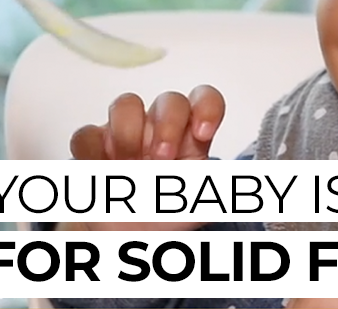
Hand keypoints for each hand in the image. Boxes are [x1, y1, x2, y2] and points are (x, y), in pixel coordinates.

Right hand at [64, 85, 225, 231]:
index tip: (204, 133)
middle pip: (168, 100)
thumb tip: (251, 178)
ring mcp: (124, 133)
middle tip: (163, 158)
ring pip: (125, 104)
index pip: (204, 101)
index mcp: (190, 136)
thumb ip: (218, 188)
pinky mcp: (92, 146)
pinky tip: (100, 172)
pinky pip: (86, 133)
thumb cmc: (167, 213)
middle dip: (167, 124)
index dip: (206, 107)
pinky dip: (91, 152)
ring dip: (128, 132)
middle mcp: (159, 127)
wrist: (128, 236)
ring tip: (129, 163)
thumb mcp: (199, 206)